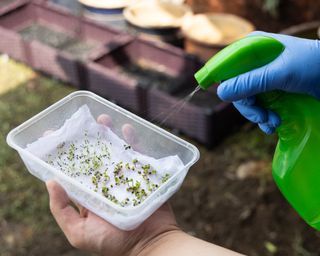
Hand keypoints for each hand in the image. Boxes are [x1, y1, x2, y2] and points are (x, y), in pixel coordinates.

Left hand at [45, 113, 178, 254]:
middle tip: (80, 123)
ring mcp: (124, 177)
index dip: (62, 153)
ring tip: (103, 119)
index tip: (53, 135)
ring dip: (109, 134)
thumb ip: (62, 210)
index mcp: (88, 194)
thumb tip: (50, 182)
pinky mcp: (142, 174)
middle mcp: (105, 182)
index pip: (72, 170)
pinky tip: (126, 129)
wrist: (149, 244)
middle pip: (94, 155)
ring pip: (115, 151)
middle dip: (87, 138)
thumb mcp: (79, 233)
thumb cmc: (112, 243)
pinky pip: (137, 154)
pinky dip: (133, 141)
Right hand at [217, 31, 319, 133]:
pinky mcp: (272, 92)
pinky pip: (259, 107)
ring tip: (273, 122)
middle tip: (262, 117)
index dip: (230, 86)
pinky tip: (273, 125)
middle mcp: (255, 63)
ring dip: (257, 116)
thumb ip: (251, 82)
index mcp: (253, 49)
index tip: (242, 100)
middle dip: (249, 107)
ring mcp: (263, 79)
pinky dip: (264, 119)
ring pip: (247, 101)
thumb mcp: (281, 73)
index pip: (229, 68)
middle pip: (237, 89)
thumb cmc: (313, 65)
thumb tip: (220, 93)